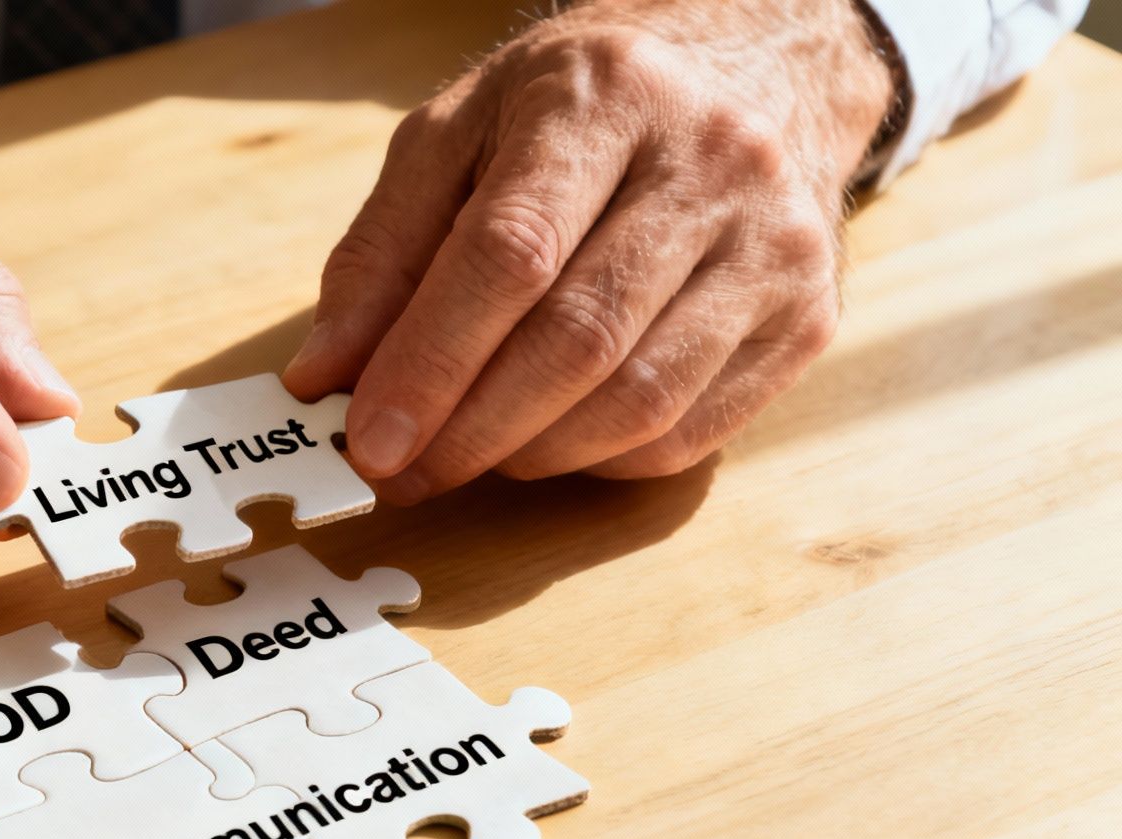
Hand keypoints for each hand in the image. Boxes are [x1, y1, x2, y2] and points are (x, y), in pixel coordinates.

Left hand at [284, 0, 893, 500]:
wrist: (756, 73)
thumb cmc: (580, 111)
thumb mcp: (458, 134)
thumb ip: (382, 250)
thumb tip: (325, 374)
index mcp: (606, 99)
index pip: (511, 253)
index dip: (431, 362)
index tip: (369, 440)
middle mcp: (712, 164)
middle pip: (578, 340)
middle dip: (470, 430)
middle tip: (399, 472)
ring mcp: (774, 247)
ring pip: (640, 402)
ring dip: (530, 456)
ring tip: (464, 456)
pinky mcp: (807, 318)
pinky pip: (689, 433)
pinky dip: (598, 461)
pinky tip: (548, 440)